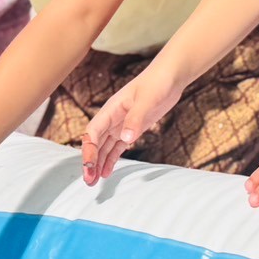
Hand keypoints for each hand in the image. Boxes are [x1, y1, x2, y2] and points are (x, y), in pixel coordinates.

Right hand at [81, 67, 182, 184]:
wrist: (169, 76)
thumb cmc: (157, 83)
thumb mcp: (147, 101)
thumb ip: (135, 119)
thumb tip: (125, 139)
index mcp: (111, 110)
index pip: (92, 132)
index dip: (88, 150)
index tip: (89, 166)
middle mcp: (112, 118)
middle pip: (95, 143)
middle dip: (90, 162)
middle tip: (89, 181)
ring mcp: (121, 124)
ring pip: (104, 147)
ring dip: (98, 163)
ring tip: (94, 182)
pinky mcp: (132, 128)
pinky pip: (117, 146)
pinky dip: (111, 159)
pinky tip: (107, 172)